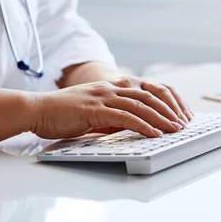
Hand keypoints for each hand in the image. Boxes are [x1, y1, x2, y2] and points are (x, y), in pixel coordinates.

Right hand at [58, 62, 192, 126]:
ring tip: (175, 130)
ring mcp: (102, 97)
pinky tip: (154, 133)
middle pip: (148, 97)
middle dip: (169, 111)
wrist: (37, 109)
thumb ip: (111, 118)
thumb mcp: (92, 115)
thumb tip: (130, 128)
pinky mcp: (95, 109)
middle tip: (183, 124)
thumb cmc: (61, 114)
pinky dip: (142, 125)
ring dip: (161, 119)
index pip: (145, 92)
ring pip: (140, 106)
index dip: (165, 103)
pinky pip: (125, 116)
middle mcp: (109, 89)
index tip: (178, 115)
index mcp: (110, 88)